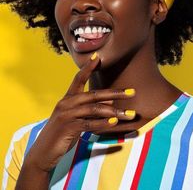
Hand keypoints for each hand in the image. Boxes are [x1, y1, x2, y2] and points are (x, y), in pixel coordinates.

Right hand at [24, 53, 135, 172]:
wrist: (42, 153)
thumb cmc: (61, 134)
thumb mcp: (75, 118)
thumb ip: (90, 110)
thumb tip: (110, 104)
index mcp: (67, 99)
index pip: (79, 79)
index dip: (88, 67)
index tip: (97, 56)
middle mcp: (66, 103)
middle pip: (94, 94)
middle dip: (115, 93)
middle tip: (132, 92)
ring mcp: (66, 115)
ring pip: (94, 109)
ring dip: (114, 112)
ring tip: (129, 114)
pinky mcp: (68, 128)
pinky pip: (89, 124)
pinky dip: (103, 123)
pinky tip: (114, 123)